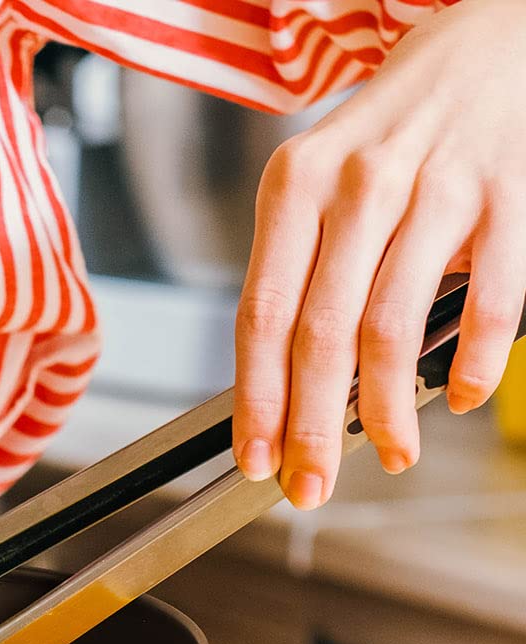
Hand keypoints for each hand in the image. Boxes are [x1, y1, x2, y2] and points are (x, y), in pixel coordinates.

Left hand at [234, 0, 525, 506]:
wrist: (488, 37)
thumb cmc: (391, 131)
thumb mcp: (319, 186)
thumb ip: (301, 274)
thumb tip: (283, 388)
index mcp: (296, 186)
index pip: (262, 317)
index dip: (257, 402)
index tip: (256, 460)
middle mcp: (359, 183)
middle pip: (320, 335)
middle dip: (310, 427)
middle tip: (309, 486)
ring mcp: (438, 184)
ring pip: (393, 328)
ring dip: (387, 410)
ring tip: (388, 453)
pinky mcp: (509, 189)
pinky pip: (493, 299)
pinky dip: (475, 363)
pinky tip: (462, 396)